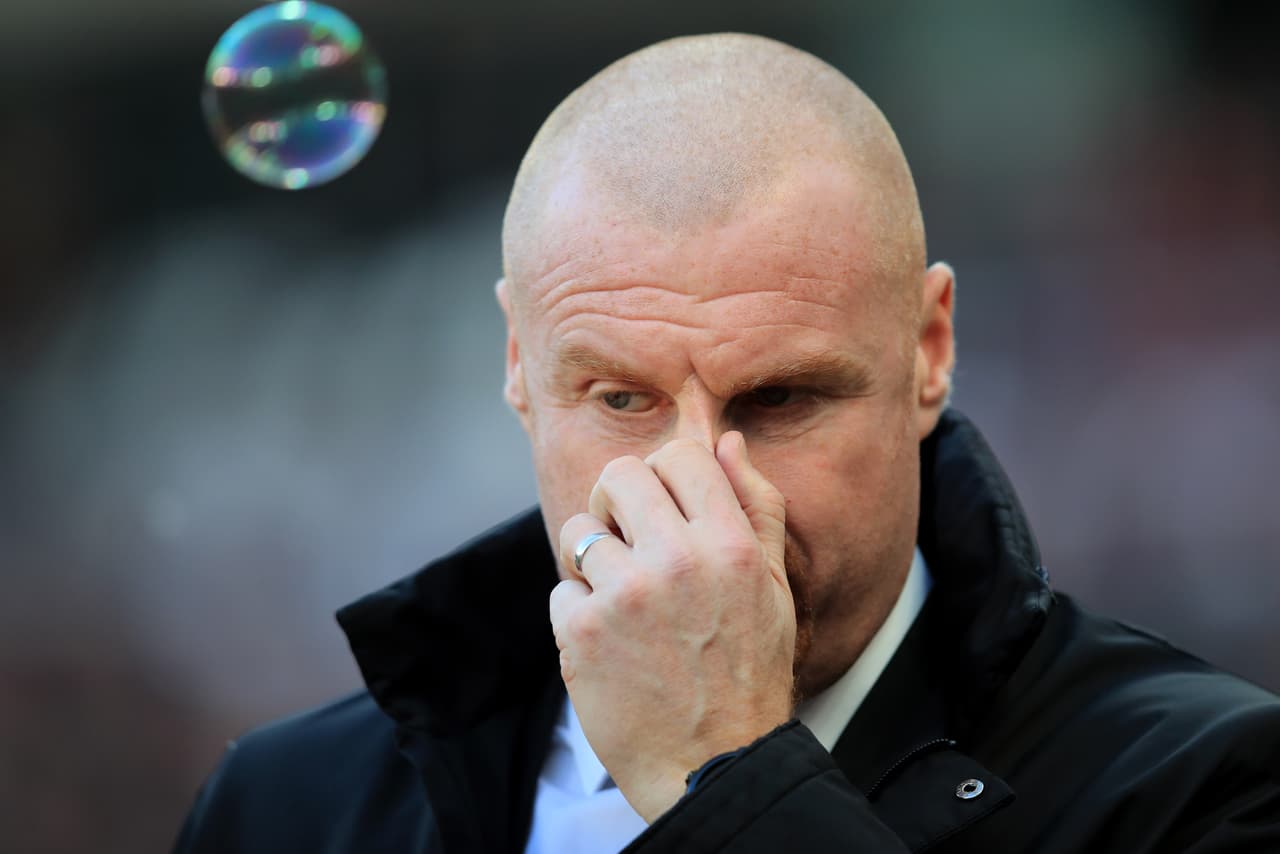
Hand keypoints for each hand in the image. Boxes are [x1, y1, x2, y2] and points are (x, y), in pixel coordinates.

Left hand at [549, 431, 796, 821]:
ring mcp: (625, 595)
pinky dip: (578, 614)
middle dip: (615, 502)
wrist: (715, 766)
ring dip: (592, 561)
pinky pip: (561, 589)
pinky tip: (611, 644)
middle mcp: (678, 559)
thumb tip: (726, 441)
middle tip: (625, 538)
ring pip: (578, 531)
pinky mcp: (582, 632)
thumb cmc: (748, 674)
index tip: (659, 505)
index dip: (663, 473)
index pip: (681, 455)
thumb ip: (756, 506)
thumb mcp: (773, 588)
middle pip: (618, 476)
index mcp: (730, 544)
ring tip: (620, 601)